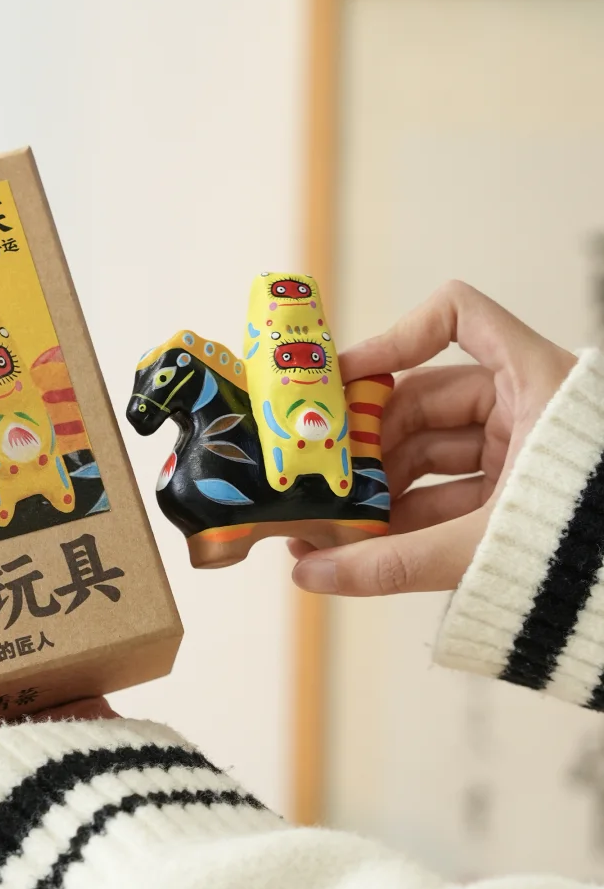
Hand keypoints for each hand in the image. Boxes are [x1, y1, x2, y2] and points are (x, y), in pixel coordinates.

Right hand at [290, 280, 575, 596]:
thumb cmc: (587, 548)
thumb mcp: (483, 544)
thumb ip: (395, 559)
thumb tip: (312, 573)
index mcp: (536, 382)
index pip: (459, 316)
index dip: (397, 337)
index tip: (345, 380)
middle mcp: (527, 405)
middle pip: (426, 397)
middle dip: (371, 442)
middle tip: (324, 475)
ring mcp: (522, 449)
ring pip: (433, 450)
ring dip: (384, 485)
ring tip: (337, 521)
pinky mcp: (518, 491)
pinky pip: (451, 490)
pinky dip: (411, 513)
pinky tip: (368, 542)